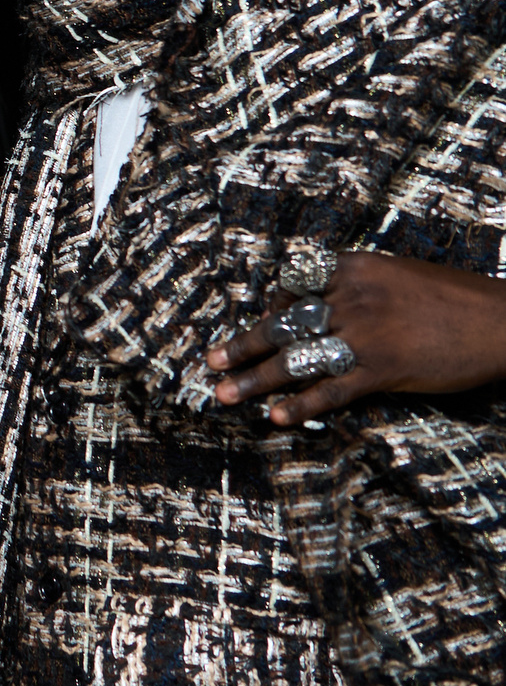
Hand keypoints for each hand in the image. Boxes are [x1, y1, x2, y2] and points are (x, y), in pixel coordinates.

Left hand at [207, 250, 505, 428]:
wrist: (503, 321)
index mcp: (357, 267)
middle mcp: (354, 297)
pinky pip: (332, 390)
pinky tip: (276, 417)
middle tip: (209, 361)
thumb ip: (358, 286)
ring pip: (297, 358)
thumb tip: (315, 305)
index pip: (294, 284)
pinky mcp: (384, 370)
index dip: (272, 306)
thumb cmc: (454, 299)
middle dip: (243, 344)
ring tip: (223, 395)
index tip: (257, 321)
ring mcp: (367, 334)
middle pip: (284, 322)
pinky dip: (301, 405)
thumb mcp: (399, 275)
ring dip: (256, 379)